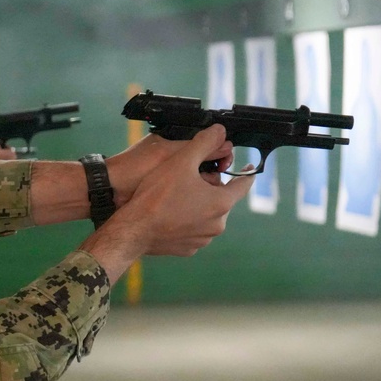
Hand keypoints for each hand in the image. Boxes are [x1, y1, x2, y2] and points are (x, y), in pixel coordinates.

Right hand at [81, 125, 253, 281]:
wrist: (133, 230)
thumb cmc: (156, 196)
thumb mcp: (180, 161)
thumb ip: (204, 143)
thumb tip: (220, 131)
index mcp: (221, 203)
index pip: (244, 184)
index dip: (246, 172)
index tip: (247, 167)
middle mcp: (216, 225)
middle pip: (221, 199)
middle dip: (211, 188)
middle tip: (190, 179)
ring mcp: (202, 240)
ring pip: (206, 216)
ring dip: (198, 206)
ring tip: (177, 197)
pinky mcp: (187, 249)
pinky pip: (192, 231)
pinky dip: (185, 222)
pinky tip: (169, 215)